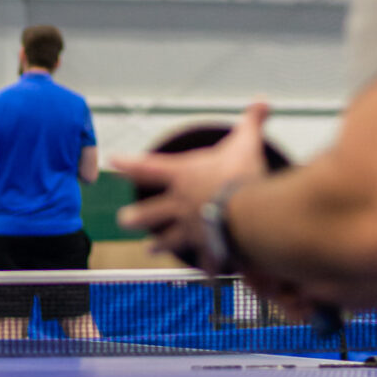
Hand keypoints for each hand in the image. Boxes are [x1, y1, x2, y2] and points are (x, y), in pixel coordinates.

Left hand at [112, 102, 271, 262]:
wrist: (247, 214)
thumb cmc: (241, 174)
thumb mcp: (245, 142)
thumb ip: (251, 122)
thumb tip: (263, 100)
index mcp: (183, 177)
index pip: (148, 168)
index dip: (129, 164)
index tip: (112, 162)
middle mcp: (180, 204)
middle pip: (151, 211)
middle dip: (136, 217)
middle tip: (122, 220)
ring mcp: (191, 229)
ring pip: (169, 238)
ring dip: (159, 244)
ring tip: (149, 250)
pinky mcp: (208, 247)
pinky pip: (206, 259)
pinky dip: (207, 268)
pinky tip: (204, 275)